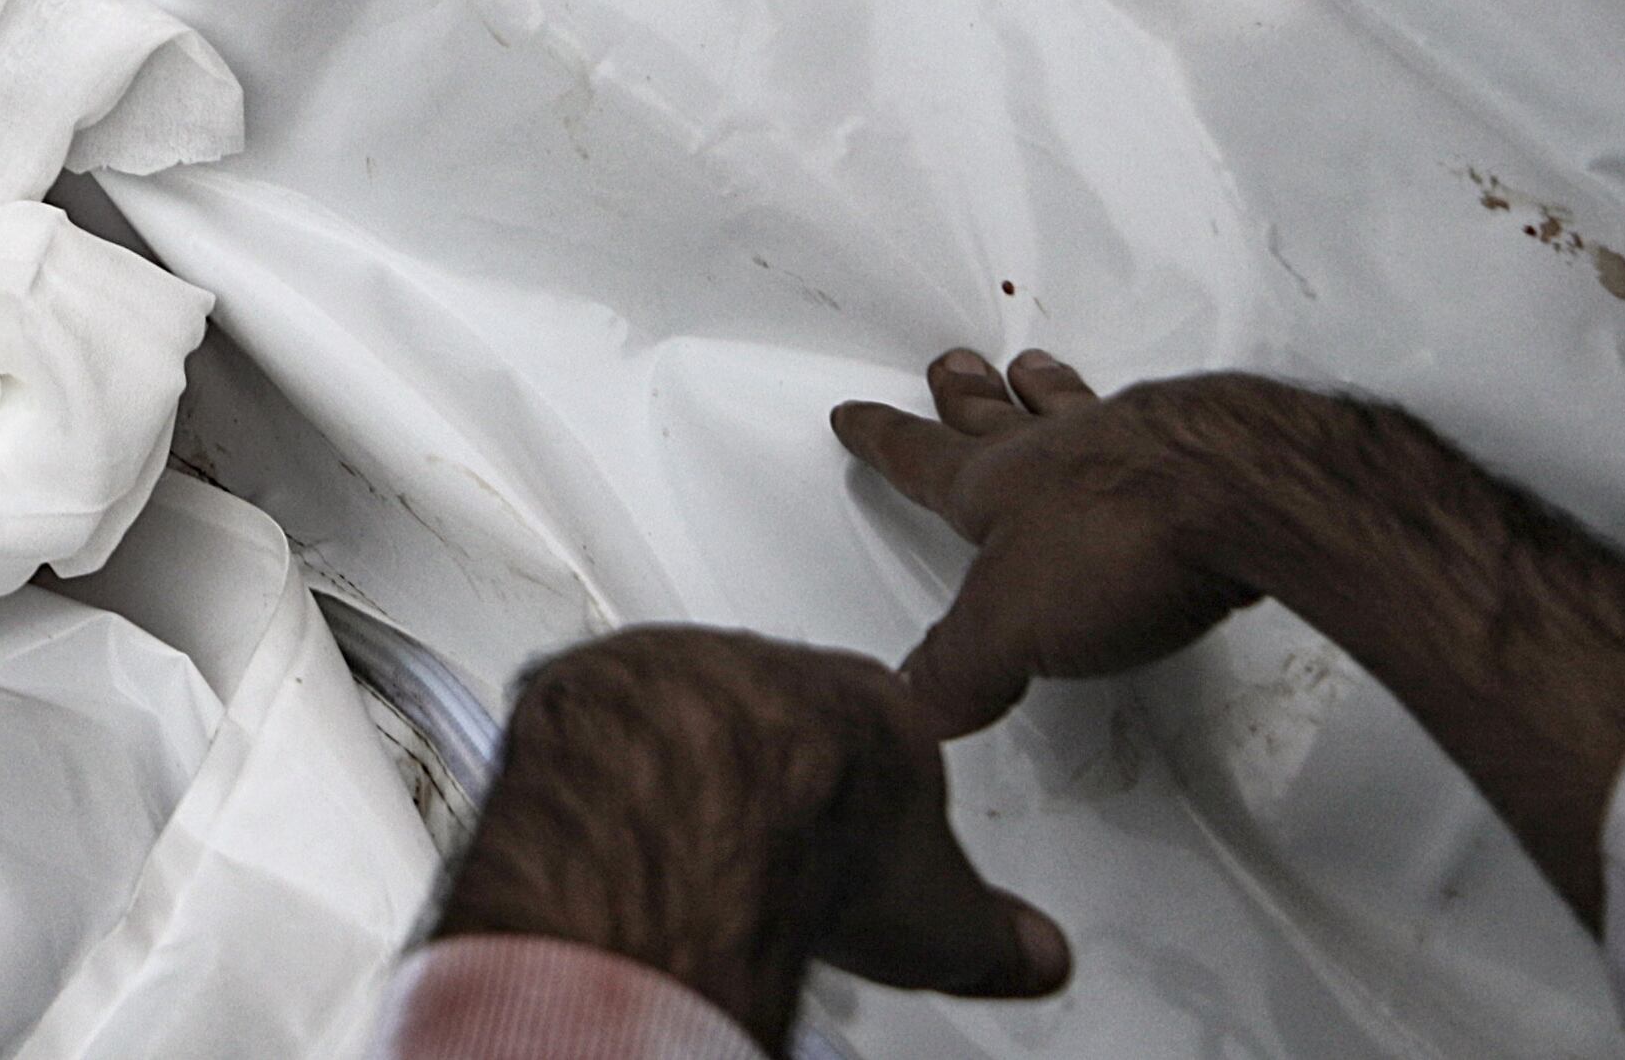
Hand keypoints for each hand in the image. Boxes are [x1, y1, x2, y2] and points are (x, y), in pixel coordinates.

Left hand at [434, 626, 1068, 1049]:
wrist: (706, 806)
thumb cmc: (821, 842)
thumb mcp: (945, 916)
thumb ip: (998, 933)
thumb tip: (1039, 956)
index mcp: (867, 706)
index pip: (878, 733)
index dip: (864, 785)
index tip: (850, 821)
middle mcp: (765, 670)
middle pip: (769, 712)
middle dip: (766, 770)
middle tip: (761, 842)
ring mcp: (671, 668)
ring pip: (674, 704)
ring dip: (674, 759)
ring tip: (681, 843)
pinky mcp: (585, 686)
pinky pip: (588, 714)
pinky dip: (595, 760)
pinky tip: (607, 820)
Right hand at [837, 349, 1624, 925]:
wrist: (1244, 497)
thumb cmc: (1122, 540)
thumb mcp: (1014, 627)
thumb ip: (961, 667)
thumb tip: (908, 709)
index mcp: (996, 485)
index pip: (922, 457)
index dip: (884, 440)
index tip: (856, 415)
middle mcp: (1059, 451)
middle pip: (998, 415)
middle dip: (966, 396)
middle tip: (952, 367)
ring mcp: (1136, 442)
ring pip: (1075, 406)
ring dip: (1050, 391)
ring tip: (1038, 371)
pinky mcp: (1208, 454)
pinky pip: (1160, 423)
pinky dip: (1144, 421)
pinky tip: (1159, 427)